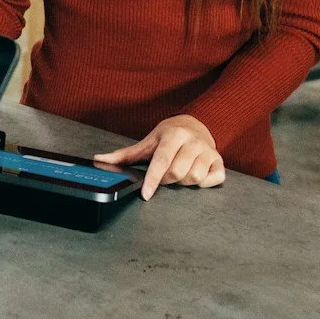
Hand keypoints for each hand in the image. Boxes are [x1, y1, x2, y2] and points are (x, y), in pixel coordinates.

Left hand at [95, 114, 225, 197]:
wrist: (195, 124)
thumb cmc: (168, 136)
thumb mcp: (147, 142)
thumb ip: (124, 155)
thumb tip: (100, 160)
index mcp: (174, 135)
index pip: (162, 160)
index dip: (153, 179)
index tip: (146, 194)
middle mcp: (193, 141)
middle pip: (177, 172)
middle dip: (167, 180)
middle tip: (164, 175)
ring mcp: (209, 151)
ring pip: (194, 178)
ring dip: (183, 181)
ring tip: (179, 172)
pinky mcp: (219, 161)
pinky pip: (212, 180)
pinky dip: (203, 183)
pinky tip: (196, 174)